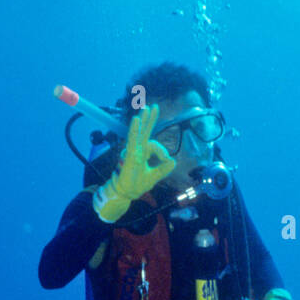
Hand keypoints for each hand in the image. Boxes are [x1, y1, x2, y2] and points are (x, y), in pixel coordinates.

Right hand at [93, 105, 175, 222]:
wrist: (126, 194)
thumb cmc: (137, 184)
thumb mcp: (154, 176)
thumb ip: (163, 169)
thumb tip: (174, 161)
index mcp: (143, 153)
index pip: (153, 144)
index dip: (162, 151)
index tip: (167, 160)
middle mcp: (137, 150)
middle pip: (144, 131)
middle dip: (149, 119)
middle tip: (154, 106)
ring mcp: (133, 151)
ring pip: (138, 133)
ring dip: (142, 120)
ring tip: (146, 108)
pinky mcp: (130, 155)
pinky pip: (132, 140)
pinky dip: (134, 130)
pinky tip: (136, 120)